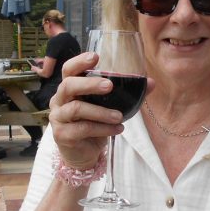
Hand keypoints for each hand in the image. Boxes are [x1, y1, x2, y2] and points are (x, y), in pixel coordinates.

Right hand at [47, 51, 123, 168]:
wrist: (83, 153)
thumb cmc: (94, 124)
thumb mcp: (109, 107)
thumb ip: (126, 94)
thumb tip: (151, 83)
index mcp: (69, 88)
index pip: (68, 70)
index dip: (79, 62)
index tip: (95, 57)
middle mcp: (59, 100)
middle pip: (68, 85)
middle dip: (89, 84)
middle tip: (109, 86)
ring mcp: (58, 117)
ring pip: (76, 109)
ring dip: (101, 112)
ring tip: (119, 116)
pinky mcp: (62, 135)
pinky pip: (82, 128)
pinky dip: (102, 128)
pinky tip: (117, 129)